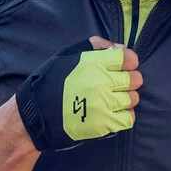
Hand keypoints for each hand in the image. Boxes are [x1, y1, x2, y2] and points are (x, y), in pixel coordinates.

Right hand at [15, 36, 141, 150]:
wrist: (36, 116)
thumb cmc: (49, 83)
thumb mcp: (67, 55)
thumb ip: (95, 46)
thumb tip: (120, 48)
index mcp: (94, 63)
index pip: (129, 58)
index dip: (128, 61)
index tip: (122, 66)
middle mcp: (102, 82)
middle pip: (135, 79)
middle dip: (129, 80)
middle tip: (117, 85)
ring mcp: (105, 105)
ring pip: (133, 99)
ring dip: (126, 99)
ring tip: (112, 100)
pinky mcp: (104, 125)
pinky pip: (128, 119)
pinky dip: (125, 116)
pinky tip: (114, 113)